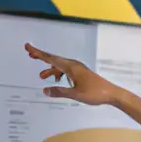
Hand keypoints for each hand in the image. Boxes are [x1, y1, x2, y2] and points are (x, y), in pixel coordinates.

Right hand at [26, 44, 140, 121]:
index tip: (28, 47)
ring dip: (50, 70)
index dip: (38, 53)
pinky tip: (57, 81)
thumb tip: (45, 90)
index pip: (51, 59)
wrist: (111, 94)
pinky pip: (66, 71)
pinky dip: (59, 74)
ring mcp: (78, 69)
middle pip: (54, 59)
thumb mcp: (75, 94)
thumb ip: (59, 92)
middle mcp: (74, 65)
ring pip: (60, 66)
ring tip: (41, 76)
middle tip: (29, 54)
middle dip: (42, 57)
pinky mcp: (81, 74)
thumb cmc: (95, 93)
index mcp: (71, 67)